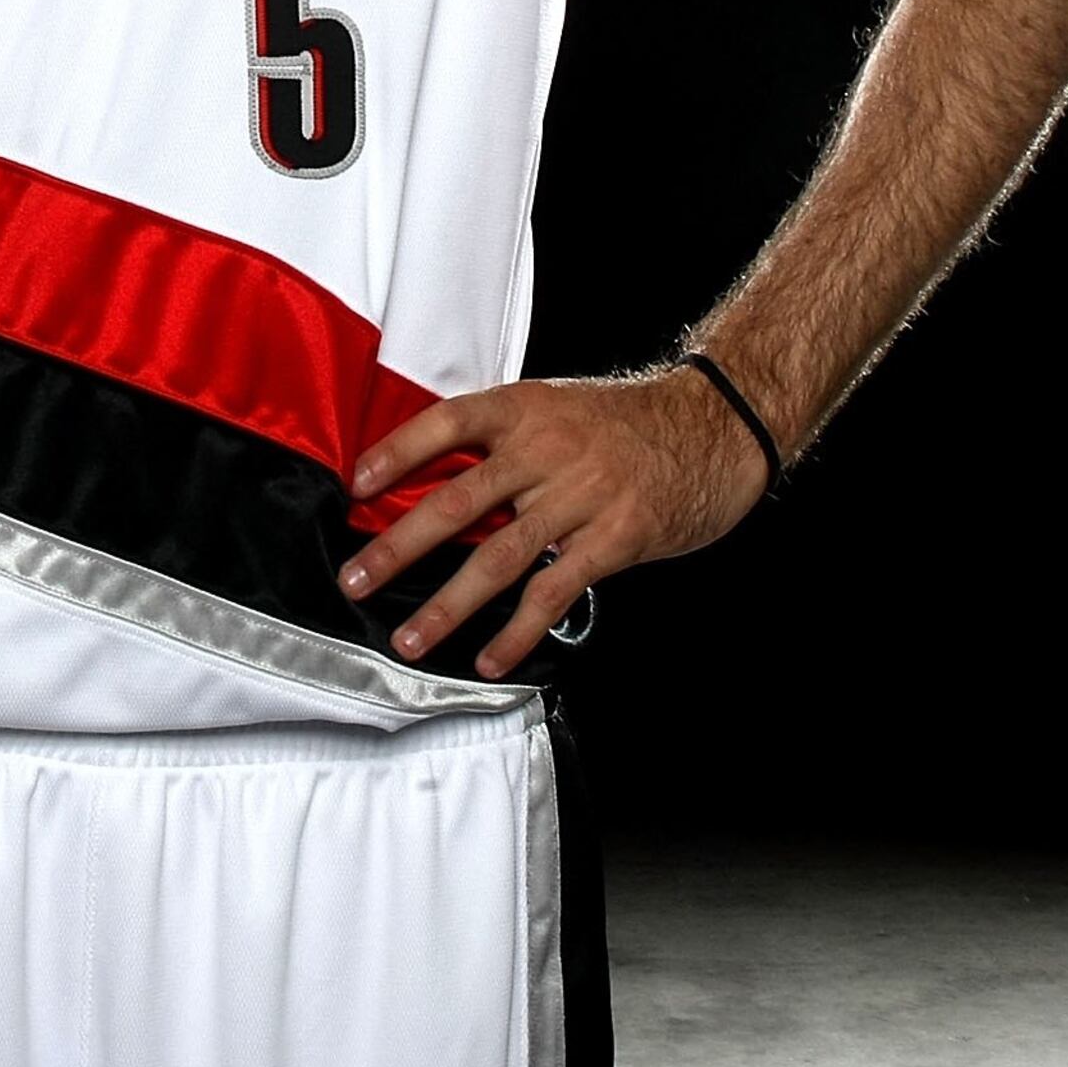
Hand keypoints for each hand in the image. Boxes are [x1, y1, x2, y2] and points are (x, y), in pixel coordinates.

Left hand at [339, 366, 771, 677]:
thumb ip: (505, 444)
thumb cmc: (627, 423)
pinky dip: (515, 630)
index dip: (397, 452)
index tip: (354, 484)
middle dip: (398, 545)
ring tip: (409, 638)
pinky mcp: (613, 538)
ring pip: (498, 556)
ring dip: (447, 604)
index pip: (447, 423)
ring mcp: (581, 495)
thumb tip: (434, 487)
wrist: (713, 427)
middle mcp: (547, 448)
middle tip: (355, 578)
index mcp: (526, 408)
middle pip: (457, 501)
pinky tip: (488, 657)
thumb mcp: (559, 409)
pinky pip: (552, 591)